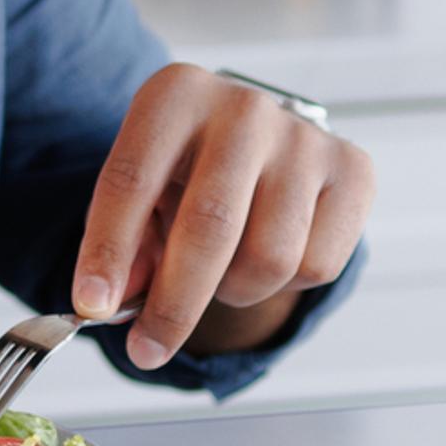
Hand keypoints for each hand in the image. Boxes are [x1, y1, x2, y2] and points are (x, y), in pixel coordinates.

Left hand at [72, 66, 373, 367]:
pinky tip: (269, 252)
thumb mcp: (140, 196)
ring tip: (220, 273)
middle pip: (210, 226)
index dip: (108, 249)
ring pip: (269, 258)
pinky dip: (284, 286)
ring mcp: (304, 136)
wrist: (259, 144)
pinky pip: (317, 266)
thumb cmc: (186, 172)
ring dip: (234, 292)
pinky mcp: (353, 170)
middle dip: (173, 304)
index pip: (132, 179)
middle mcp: (244, 106)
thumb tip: (114, 303)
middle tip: (147, 350)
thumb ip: (124, 245)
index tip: (91, 305)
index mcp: (175, 95)